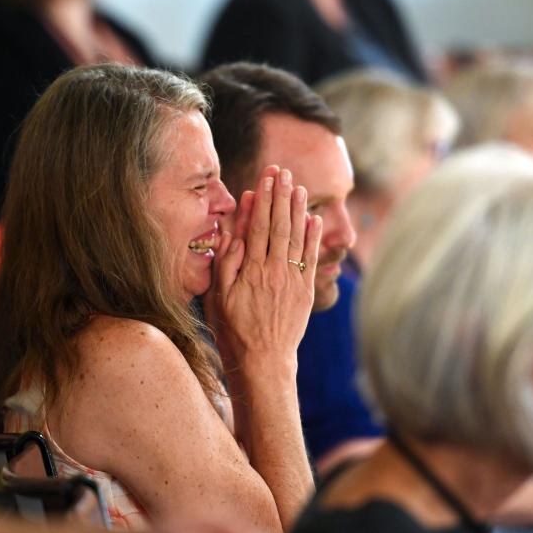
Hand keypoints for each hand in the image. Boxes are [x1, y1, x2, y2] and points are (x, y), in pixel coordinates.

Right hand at [210, 166, 321, 367]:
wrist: (263, 361)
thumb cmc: (234, 331)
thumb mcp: (218, 299)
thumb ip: (225, 265)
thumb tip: (232, 234)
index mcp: (250, 270)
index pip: (257, 226)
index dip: (261, 200)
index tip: (264, 179)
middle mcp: (273, 271)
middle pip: (278, 225)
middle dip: (281, 196)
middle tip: (283, 172)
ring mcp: (292, 280)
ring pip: (296, 237)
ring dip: (298, 210)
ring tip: (299, 187)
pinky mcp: (306, 291)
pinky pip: (311, 258)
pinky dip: (314, 237)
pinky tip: (314, 219)